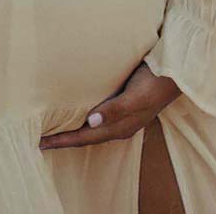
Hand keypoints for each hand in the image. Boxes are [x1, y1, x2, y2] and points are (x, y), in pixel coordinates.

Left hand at [39, 62, 181, 150]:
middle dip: (63, 138)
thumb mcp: (136, 97)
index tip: (41, 143)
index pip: (84, 138)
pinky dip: (82, 116)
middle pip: (85, 136)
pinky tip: (74, 109)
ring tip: (52, 127)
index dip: (63, 140)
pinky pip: (96, 114)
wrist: (175, 73)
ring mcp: (120, 115)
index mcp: (120, 127)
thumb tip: (91, 122)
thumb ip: (115, 109)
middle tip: (40, 138)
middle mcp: (118, 124)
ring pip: (90, 127)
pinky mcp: (121, 103)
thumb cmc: (154, 82)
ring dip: (72, 128)